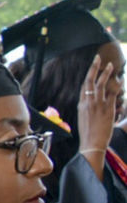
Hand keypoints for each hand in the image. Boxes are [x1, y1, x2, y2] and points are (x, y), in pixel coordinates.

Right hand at [77, 53, 120, 175]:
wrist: (91, 144)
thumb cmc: (88, 134)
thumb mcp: (84, 119)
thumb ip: (87, 109)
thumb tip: (90, 105)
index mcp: (81, 105)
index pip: (84, 86)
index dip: (88, 76)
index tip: (92, 68)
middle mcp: (88, 102)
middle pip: (90, 81)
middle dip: (94, 68)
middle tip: (98, 58)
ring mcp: (98, 105)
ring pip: (101, 84)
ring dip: (106, 73)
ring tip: (111, 65)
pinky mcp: (107, 109)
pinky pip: (113, 93)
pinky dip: (118, 85)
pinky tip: (121, 80)